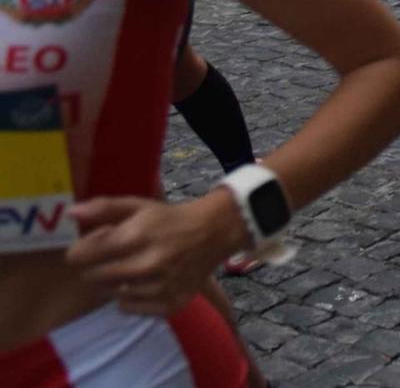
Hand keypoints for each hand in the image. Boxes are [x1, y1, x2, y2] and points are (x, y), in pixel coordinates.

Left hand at [67, 192, 243, 316]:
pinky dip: (130, 297)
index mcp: (136, 236)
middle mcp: (147, 265)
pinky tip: (143, 282)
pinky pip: (129, 307)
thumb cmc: (169, 219)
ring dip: (114, 282)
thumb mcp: (138, 205)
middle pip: (92, 277)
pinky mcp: (169, 304)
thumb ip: (103, 208)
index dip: (81, 251)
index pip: (82, 256)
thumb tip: (70, 214)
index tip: (92, 246)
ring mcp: (159, 288)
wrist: (215, 233)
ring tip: (131, 267)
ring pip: (110, 293)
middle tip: (112, 257)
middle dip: (96, 266)